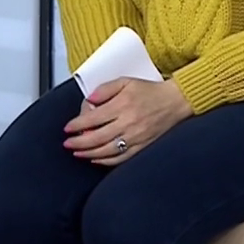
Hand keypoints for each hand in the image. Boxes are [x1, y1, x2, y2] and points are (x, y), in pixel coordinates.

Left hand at [63, 77, 192, 165]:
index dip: (77, 125)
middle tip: (67, 144)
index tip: (67, 128)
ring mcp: (136, 137)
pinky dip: (107, 161)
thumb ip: (105, 89)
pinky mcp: (143, 146)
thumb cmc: (150, 91)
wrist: (175, 102)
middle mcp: (128, 123)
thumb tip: (89, 100)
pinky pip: (122, 158)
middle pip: (97, 137)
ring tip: (78, 153)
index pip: (93, 119)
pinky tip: (96, 159)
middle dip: (78, 142)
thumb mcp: (125, 82)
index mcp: (122, 105)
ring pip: (107, 150)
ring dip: (89, 153)